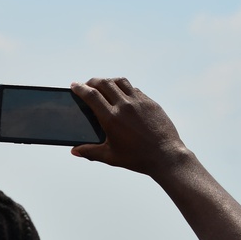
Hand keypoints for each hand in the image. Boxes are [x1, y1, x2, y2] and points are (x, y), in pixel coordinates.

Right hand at [69, 77, 187, 176]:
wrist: (165, 155)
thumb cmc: (137, 158)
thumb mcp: (110, 157)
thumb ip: (90, 152)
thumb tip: (74, 151)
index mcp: (111, 118)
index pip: (91, 96)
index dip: (80, 88)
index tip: (74, 85)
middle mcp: (124, 106)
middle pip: (104, 83)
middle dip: (92, 81)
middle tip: (87, 84)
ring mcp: (139, 102)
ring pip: (120, 82)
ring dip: (109, 81)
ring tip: (104, 86)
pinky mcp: (150, 102)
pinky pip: (134, 89)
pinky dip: (124, 88)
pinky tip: (122, 95)